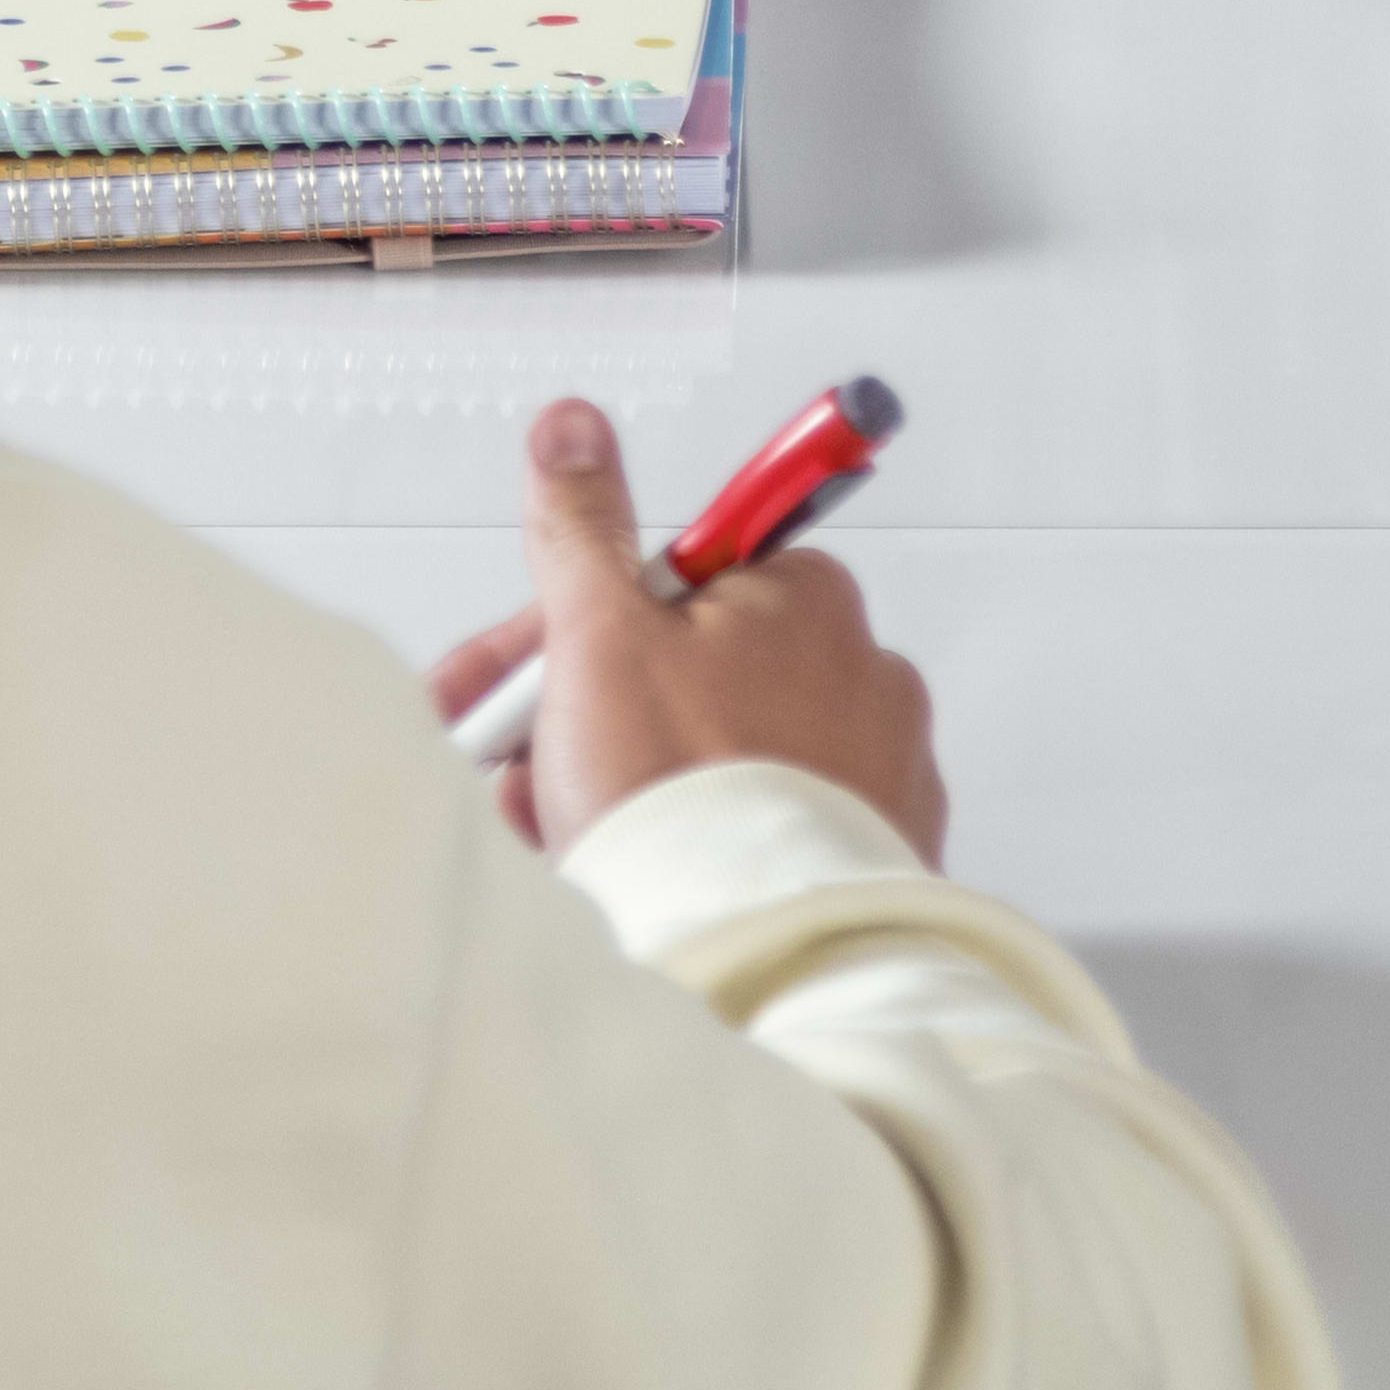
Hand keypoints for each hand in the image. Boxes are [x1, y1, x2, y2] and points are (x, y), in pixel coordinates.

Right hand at [426, 396, 948, 856]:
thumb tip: (575, 428)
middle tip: (514, 763)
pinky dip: (699, 845)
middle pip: (685, 671)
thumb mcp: (600, 633)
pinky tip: (637, 877)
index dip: (565, 628)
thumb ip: (582, 525)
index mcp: (804, 597)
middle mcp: (860, 673)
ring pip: (717, 757)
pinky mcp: (872, 860)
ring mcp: (875, 774)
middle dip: (581, 714)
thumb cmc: (686, 797)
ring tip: (560, 835)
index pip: (666, 582)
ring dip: (626, 783)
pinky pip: (762, 833)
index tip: (516, 675)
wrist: (758, 960)